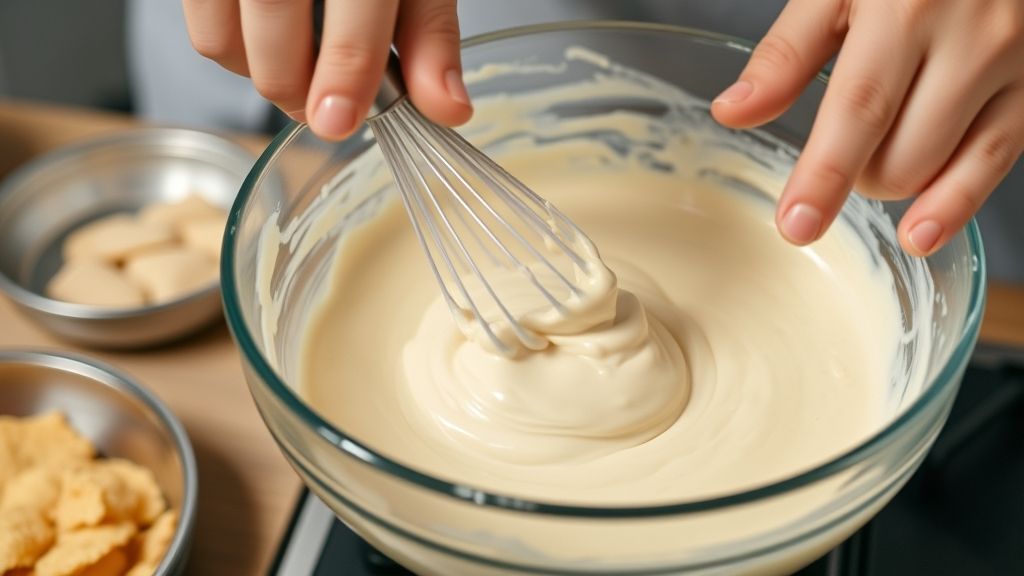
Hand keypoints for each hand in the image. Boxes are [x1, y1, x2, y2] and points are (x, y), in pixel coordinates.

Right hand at [183, 0, 471, 140]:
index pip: (353, 6)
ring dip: (266, 76)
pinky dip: (239, 54)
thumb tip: (448, 108)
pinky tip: (271, 41)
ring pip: (226, 41)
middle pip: (274, 32)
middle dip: (299, 90)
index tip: (341, 119)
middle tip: (330, 111)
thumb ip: (428, 35)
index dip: (347, 69)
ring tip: (304, 69)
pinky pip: (204, 30)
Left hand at [712, 0, 1023, 255]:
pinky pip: (997, 163)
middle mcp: (968, 40)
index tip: (796, 225)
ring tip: (876, 156)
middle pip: (899, 155)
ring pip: (941, 167)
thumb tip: (734, 111)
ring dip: (895, 182)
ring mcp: (1011, 65)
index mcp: (905, 10)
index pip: (858, 110)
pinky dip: (953, 203)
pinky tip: (921, 231)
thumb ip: (788, 52)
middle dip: (854, 176)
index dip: (823, 176)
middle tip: (840, 150)